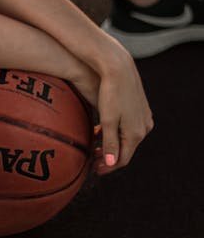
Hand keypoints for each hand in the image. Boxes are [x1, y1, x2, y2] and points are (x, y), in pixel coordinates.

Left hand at [91, 41, 152, 174]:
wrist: (119, 68)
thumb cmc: (111, 93)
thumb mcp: (108, 120)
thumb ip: (110, 143)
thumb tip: (111, 163)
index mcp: (136, 133)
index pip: (122, 159)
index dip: (107, 167)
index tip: (94, 169)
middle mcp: (144, 127)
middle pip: (126, 149)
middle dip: (109, 156)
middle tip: (92, 161)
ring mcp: (144, 117)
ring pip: (126, 138)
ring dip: (112, 144)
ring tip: (94, 147)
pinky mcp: (140, 108)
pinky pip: (128, 127)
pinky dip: (115, 132)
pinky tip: (100, 130)